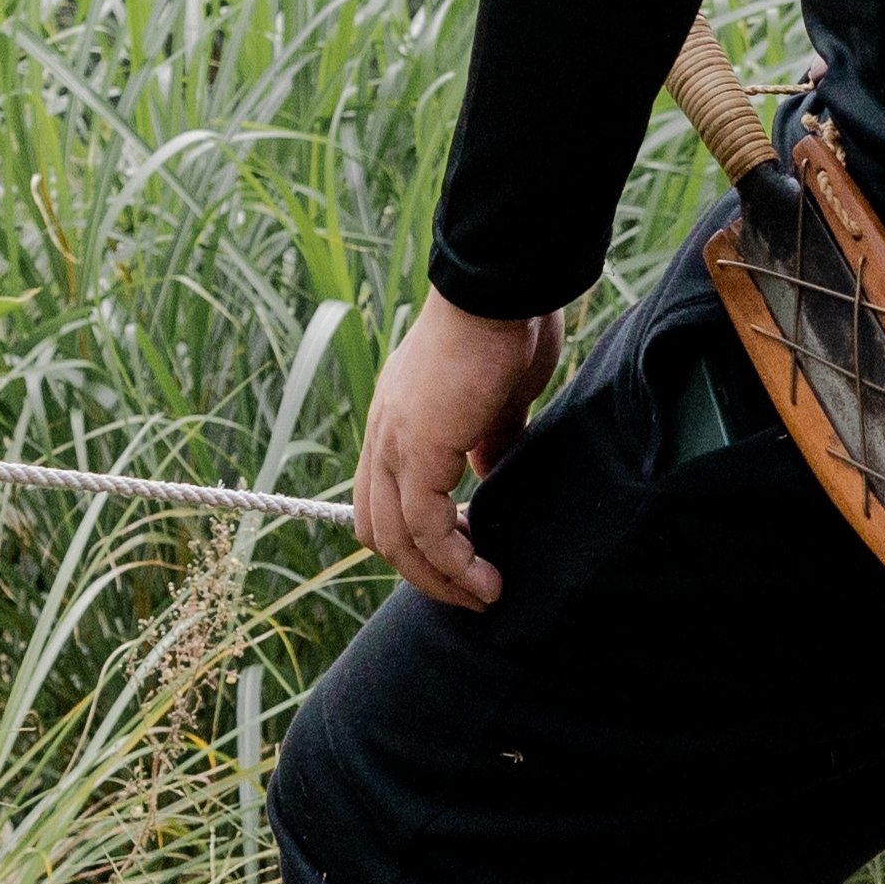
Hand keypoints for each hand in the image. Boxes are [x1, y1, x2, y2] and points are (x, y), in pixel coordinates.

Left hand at [352, 291, 566, 609]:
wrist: (502, 288)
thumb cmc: (507, 326)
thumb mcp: (496, 397)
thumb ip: (488, 437)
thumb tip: (490, 471)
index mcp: (397, 419)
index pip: (383, 499)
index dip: (416, 538)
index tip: (466, 555)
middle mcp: (383, 433)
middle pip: (377, 529)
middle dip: (423, 571)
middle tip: (470, 590)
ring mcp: (394, 442)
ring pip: (395, 540)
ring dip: (439, 579)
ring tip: (483, 595)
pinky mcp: (418, 449)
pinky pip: (425, 529)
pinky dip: (453, 563)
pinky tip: (484, 577)